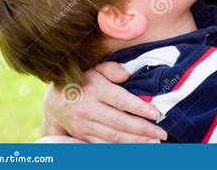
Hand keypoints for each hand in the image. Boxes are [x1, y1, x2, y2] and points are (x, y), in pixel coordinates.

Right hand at [43, 62, 167, 142]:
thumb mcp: (95, 68)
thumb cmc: (82, 80)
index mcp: (94, 90)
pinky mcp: (82, 137)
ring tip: (154, 143)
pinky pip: (104, 146)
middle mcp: (88, 109)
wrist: (54, 99)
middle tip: (162, 133)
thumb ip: (111, 68)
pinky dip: (121, 148)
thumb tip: (125, 75)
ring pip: (113, 137)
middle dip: (143, 129)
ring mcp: (84, 125)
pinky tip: (137, 148)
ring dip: (136, 142)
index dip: (140, 108)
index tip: (157, 113)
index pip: (121, 100)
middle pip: (120, 123)